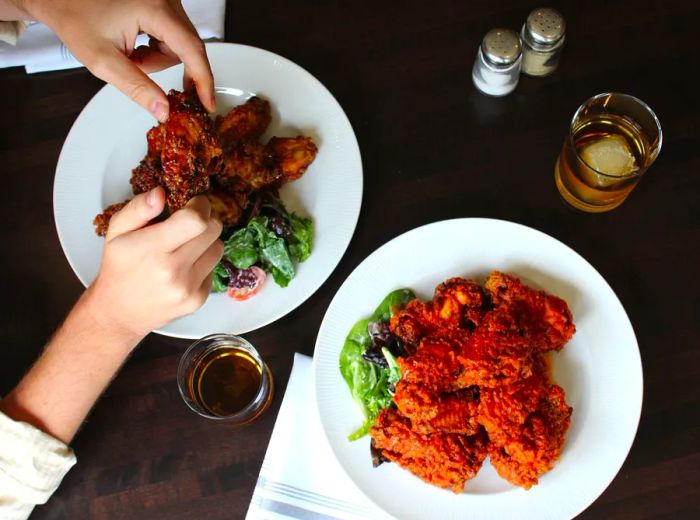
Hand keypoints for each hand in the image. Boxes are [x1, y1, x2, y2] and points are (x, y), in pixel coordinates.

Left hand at [18, 0, 214, 120]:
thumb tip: (164, 110)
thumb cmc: (75, 19)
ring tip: (128, 52)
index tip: (208, 104)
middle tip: (131, 64)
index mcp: (155, 8)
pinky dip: (154, 46)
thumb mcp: (103, 61)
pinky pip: (172, 35)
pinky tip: (133, 43)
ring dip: (155, 57)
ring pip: (178, 43)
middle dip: (159, 64)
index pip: (192, 50)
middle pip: (185, 47)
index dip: (203, 80)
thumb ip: (137, 88)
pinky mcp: (163, 2)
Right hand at [85, 187, 222, 340]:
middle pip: (213, 230)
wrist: (119, 312)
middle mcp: (172, 271)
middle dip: (206, 220)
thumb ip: (138, 208)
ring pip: (218, 248)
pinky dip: (203, 263)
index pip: (195, 220)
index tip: (194, 204)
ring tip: (185, 245)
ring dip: (206, 242)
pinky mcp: (198, 300)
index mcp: (151, 249)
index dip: (201, 206)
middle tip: (191, 222)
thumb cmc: (119, 268)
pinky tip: (184, 266)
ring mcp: (187, 288)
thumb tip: (161, 193)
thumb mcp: (116, 231)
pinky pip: (214, 269)